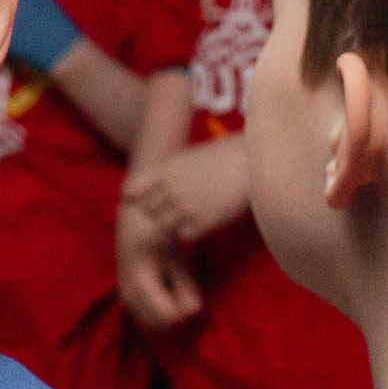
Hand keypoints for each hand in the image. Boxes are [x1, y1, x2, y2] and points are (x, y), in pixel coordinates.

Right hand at [117, 195, 201, 327]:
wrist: (134, 221)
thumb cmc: (159, 235)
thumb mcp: (176, 259)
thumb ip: (185, 285)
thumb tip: (196, 311)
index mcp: (141, 283)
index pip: (165, 315)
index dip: (183, 315)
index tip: (195, 302)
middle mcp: (128, 293)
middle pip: (156, 324)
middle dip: (175, 319)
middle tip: (189, 300)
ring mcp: (124, 295)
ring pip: (148, 322)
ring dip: (166, 317)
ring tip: (180, 296)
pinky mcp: (125, 295)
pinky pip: (143, 315)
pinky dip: (158, 313)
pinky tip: (169, 295)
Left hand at [122, 134, 250, 245]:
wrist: (253, 160)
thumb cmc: (227, 154)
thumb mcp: (192, 156)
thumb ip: (173, 172)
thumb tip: (161, 186)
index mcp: (167, 168)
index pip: (134, 188)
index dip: (134, 197)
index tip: (136, 201)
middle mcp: (172, 188)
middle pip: (147, 210)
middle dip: (154, 212)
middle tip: (163, 214)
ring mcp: (187, 206)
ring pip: (162, 226)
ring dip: (169, 224)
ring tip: (181, 219)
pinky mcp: (205, 221)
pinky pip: (184, 235)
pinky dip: (188, 231)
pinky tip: (198, 223)